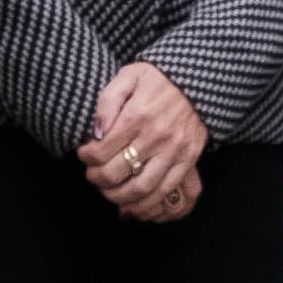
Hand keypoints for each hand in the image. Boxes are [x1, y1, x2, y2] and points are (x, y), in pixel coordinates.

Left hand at [82, 62, 206, 222]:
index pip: (101, 149)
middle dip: (98, 179)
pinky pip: (166, 190)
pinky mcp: (188, 160)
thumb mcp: (128, 76)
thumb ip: (107, 102)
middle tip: (92, 175)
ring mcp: (174, 150)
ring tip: (108, 192)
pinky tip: (132, 206)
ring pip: (141, 188)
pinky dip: (147, 204)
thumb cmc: (158, 79)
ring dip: (118, 197)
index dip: (86, 157)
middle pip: (117, 172)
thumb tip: (96, 133)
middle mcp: (156, 136)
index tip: (84, 154)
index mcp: (138, 115)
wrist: (198, 80)